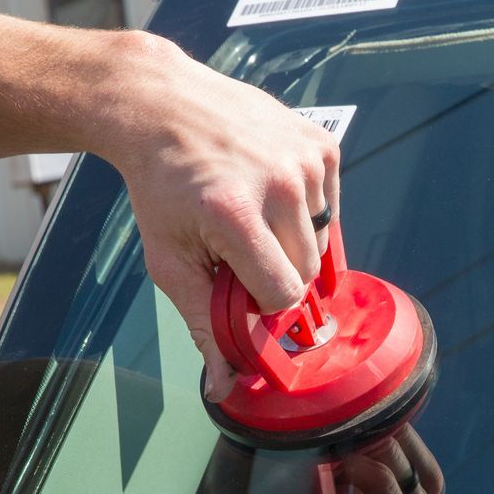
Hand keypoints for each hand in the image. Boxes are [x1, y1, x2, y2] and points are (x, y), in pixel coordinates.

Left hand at [94, 33, 339, 401]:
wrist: (164, 106)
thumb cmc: (163, 187)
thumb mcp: (169, 259)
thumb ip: (203, 324)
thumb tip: (227, 387)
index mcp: (235, 214)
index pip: (282, 295)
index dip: (261, 301)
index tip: (238, 282)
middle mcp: (279, 183)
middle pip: (307, 273)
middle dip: (276, 273)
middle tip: (239, 248)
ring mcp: (305, 161)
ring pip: (321, 242)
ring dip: (291, 243)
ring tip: (253, 213)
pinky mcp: (322, 147)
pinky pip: (330, 207)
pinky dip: (305, 211)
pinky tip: (270, 190)